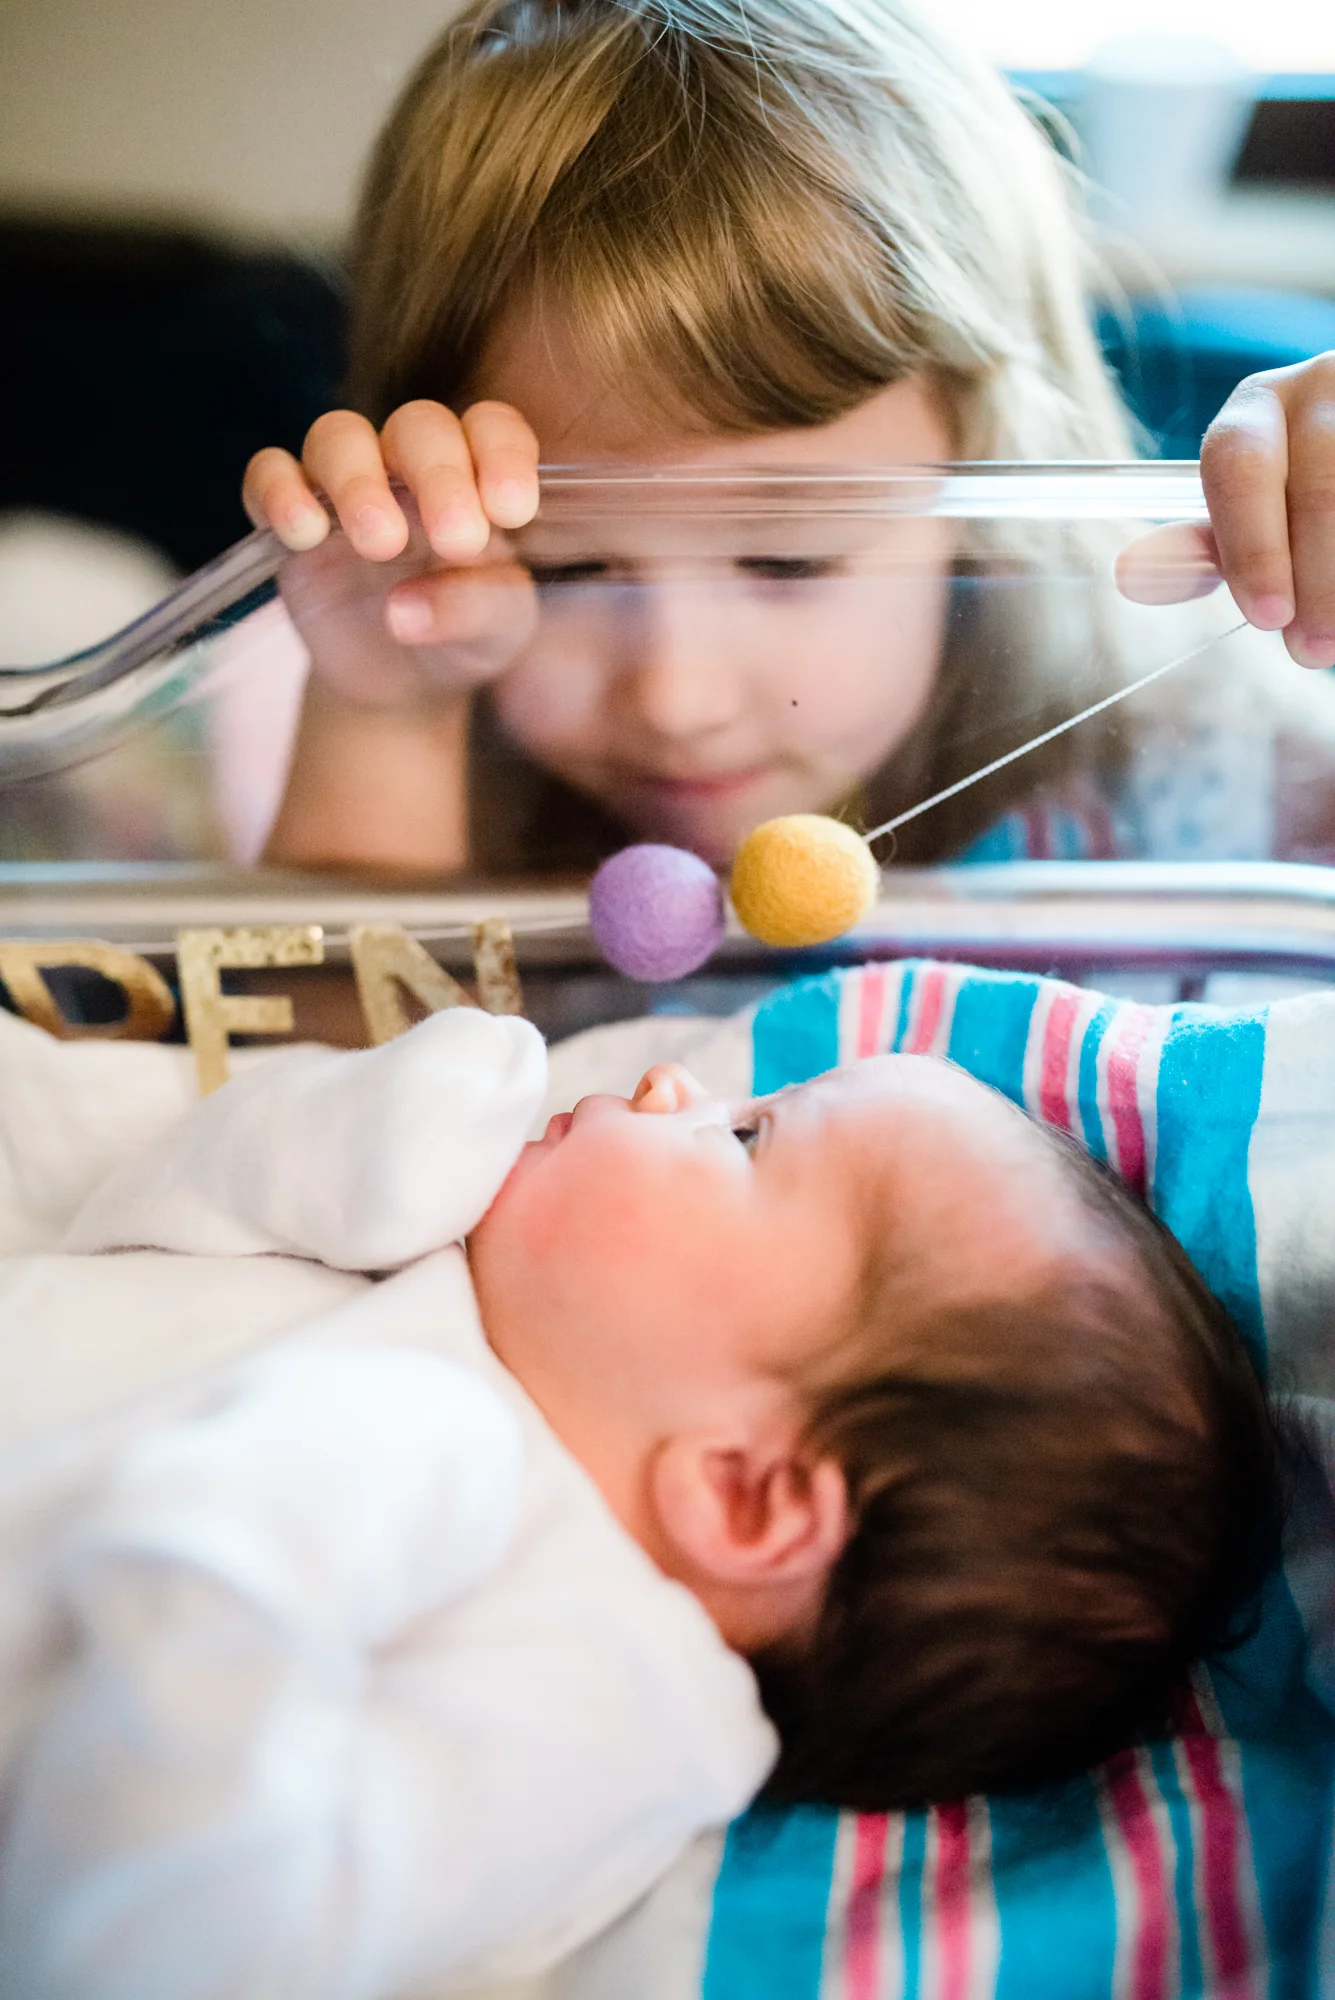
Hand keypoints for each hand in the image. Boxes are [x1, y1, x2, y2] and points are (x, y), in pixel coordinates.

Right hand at [242, 400, 539, 706]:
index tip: (512, 510)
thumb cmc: (463, 637)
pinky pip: (269, 474)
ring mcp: (346, 485)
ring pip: (338, 436)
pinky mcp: (289, 514)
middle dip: (439, 474)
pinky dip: (279, 491)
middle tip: (456, 539)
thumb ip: (476, 610)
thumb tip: (405, 610)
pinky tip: (303, 534)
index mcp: (476, 478)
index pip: (491, 428)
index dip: (501, 454)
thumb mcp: (496, 634)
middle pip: (417, 425)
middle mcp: (411, 468)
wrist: (402, 682)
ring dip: (358, 482)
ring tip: (380, 544)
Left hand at [1116, 352, 1334, 669]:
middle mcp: (1316, 386)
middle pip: (1316, 488)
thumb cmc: (1301, 497)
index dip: (1251, 549)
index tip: (1267, 617)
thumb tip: (1130, 575)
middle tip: (1311, 649)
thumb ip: (1211, 545)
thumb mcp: (1255, 509)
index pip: (1238, 466)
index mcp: (1257, 409)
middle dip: (1314, 581)